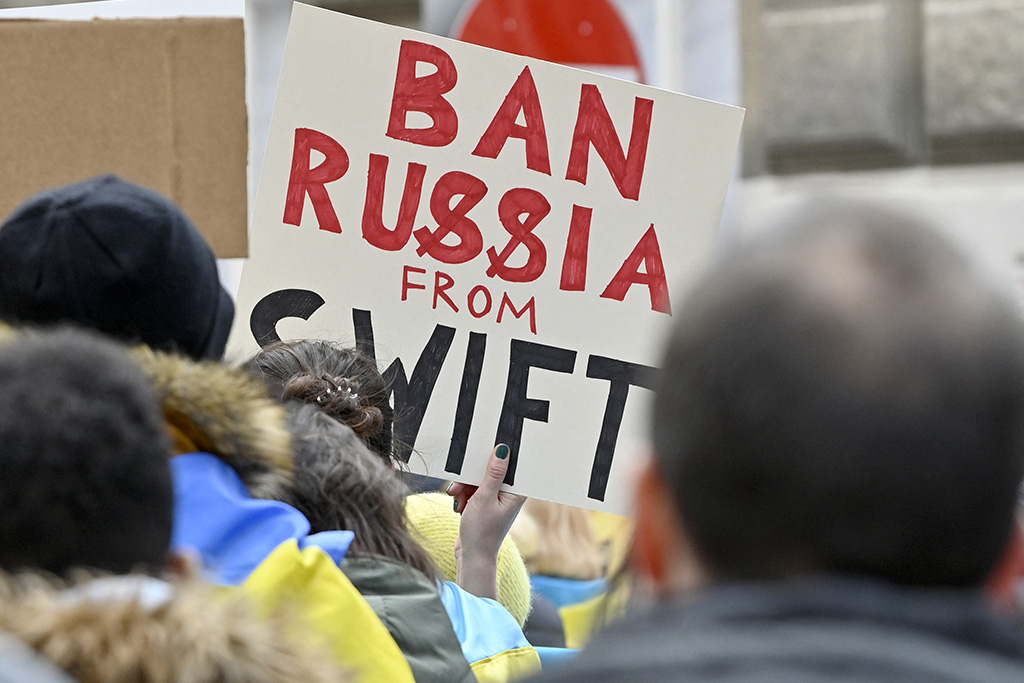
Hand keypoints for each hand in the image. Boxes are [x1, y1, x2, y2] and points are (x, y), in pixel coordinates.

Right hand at [447, 444, 526, 598]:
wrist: (472, 556)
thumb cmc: (482, 532)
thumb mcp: (485, 498)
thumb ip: (493, 473)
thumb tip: (503, 450)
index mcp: (516, 491)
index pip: (508, 465)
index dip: (492, 459)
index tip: (479, 460)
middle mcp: (509, 493)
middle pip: (489, 471)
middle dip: (471, 478)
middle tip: (461, 487)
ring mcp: (496, 498)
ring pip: (478, 480)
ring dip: (465, 487)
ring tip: (459, 499)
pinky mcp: (485, 503)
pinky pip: (473, 489)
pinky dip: (464, 494)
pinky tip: (460, 505)